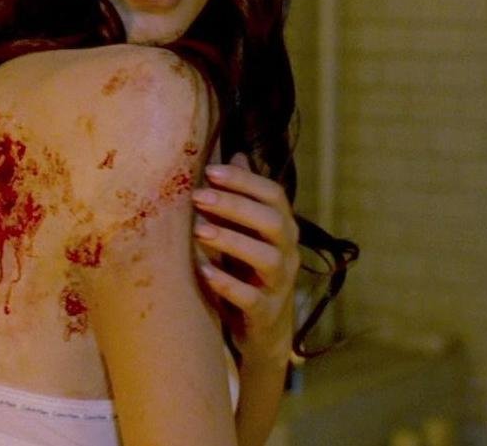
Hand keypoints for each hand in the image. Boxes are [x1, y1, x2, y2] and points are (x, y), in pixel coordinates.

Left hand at [191, 153, 299, 364]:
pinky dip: (227, 284)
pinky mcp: (266, 313)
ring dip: (232, 240)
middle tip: (198, 196)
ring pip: (267, 258)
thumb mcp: (248, 234)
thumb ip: (244, 198)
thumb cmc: (249, 273)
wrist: (263, 332)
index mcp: (284, 229)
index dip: (244, 181)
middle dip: (235, 206)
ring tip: (199, 230)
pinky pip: (251, 298)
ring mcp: (280, 285)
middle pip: (272, 221)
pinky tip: (204, 272)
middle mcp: (288, 253)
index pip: (273, 195)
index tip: (210, 171)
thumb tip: (236, 154)